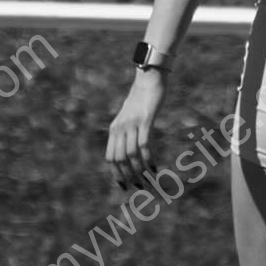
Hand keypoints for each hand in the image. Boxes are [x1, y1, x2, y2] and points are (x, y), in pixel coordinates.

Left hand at [106, 69, 166, 188]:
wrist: (149, 78)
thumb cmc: (141, 98)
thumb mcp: (129, 116)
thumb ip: (127, 130)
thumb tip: (129, 148)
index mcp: (114, 129)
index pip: (110, 158)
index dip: (116, 174)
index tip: (126, 186)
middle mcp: (120, 127)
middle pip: (119, 159)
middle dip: (129, 176)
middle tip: (141, 187)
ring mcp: (132, 124)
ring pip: (132, 155)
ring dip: (140, 171)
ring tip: (150, 181)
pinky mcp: (145, 120)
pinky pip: (144, 145)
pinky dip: (149, 159)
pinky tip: (155, 168)